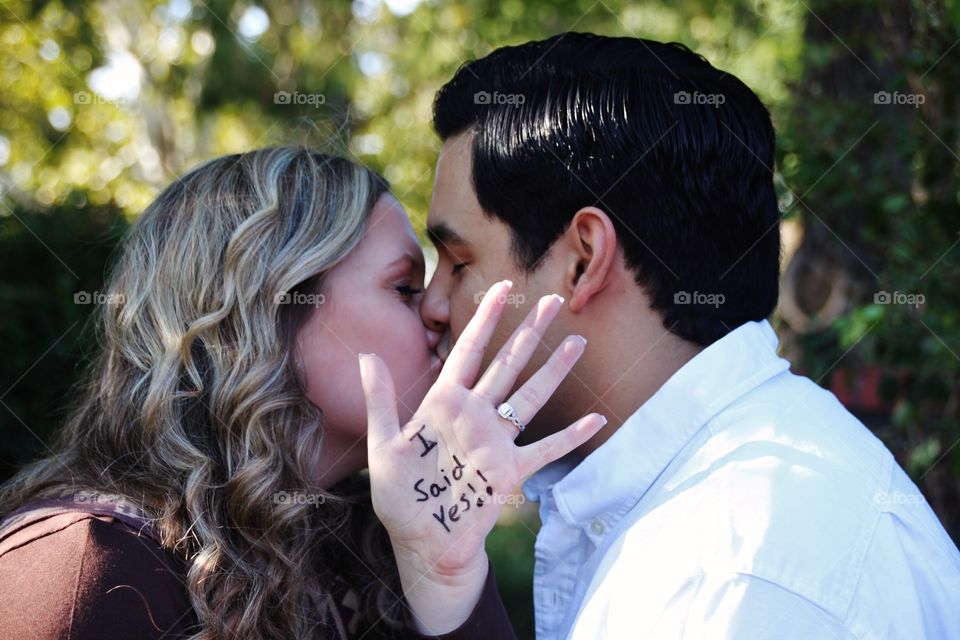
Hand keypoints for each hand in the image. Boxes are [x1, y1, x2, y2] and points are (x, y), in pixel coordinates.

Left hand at [360, 280, 606, 631]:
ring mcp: (496, 442)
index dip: (485, 319)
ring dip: (554, 370)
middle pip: (507, 364)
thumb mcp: (382, 447)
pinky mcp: (510, 471)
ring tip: (577, 343)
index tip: (502, 288)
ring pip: (530, 397)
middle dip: (529, 332)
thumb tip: (366, 354)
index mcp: (443, 404)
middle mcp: (475, 415)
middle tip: (553, 301)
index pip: (468, 351)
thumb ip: (380, 401)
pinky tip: (596, 419)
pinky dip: (570, 436)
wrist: (423, 546)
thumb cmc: (399, 499)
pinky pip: (546, 449)